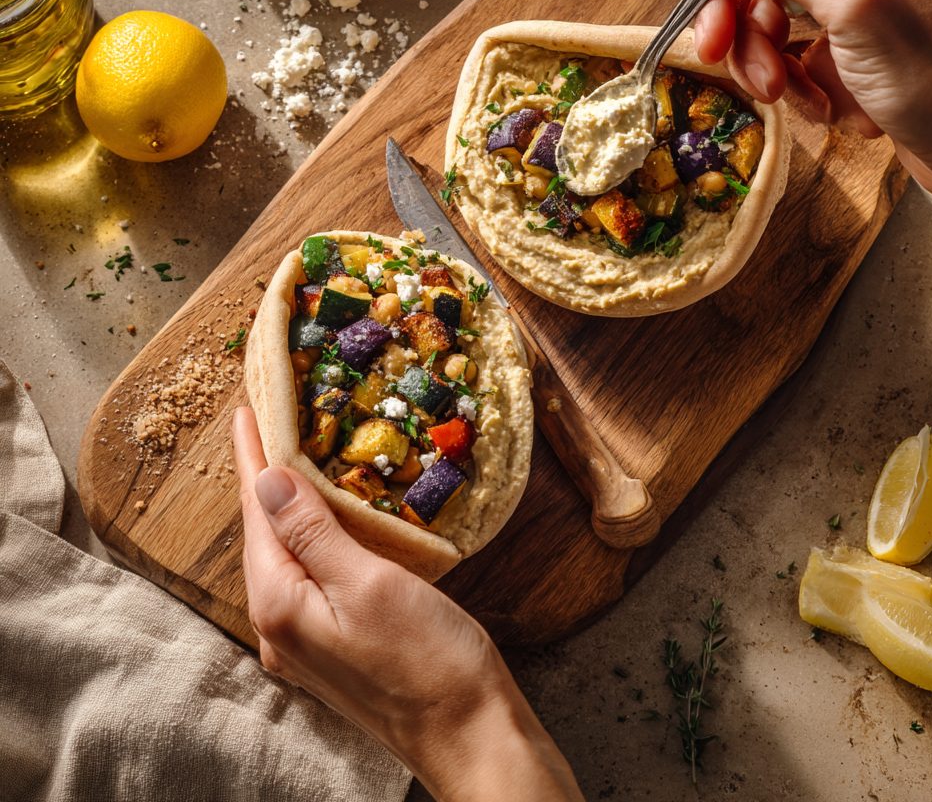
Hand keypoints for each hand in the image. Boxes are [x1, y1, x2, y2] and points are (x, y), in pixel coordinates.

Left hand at [233, 407, 581, 801]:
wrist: (469, 734)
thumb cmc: (428, 660)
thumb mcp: (369, 583)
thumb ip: (313, 531)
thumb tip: (268, 479)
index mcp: (280, 605)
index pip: (258, 513)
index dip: (254, 458)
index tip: (247, 412)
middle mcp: (279, 627)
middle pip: (265, 536)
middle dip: (266, 479)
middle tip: (271, 426)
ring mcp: (304, 643)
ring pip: (286, 557)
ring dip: (289, 508)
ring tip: (293, 462)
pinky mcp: (332, 648)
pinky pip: (309, 578)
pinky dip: (313, 539)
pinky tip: (327, 523)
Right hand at [671, 0, 931, 224]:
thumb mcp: (851, 9)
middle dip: (731, 12)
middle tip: (710, 49)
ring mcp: (840, 4)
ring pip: (761, 16)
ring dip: (759, 59)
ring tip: (781, 93)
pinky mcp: (836, 48)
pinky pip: (781, 56)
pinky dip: (788, 84)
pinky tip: (819, 106)